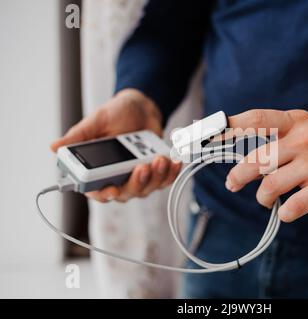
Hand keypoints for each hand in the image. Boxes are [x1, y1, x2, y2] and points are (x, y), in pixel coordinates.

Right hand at [50, 89, 180, 202]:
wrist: (141, 107)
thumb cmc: (115, 114)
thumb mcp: (97, 121)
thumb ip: (79, 136)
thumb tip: (54, 147)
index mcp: (98, 170)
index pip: (97, 191)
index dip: (104, 194)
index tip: (112, 190)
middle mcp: (117, 177)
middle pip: (126, 193)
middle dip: (137, 182)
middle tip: (143, 166)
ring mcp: (138, 177)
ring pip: (147, 188)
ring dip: (156, 176)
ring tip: (160, 159)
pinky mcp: (155, 173)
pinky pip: (164, 180)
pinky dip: (171, 173)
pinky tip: (174, 162)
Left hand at [225, 109, 307, 221]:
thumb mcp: (305, 128)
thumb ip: (276, 135)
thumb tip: (237, 151)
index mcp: (296, 121)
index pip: (256, 120)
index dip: (228, 128)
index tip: (208, 137)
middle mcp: (304, 139)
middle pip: (257, 160)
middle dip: (238, 176)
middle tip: (232, 184)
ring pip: (270, 186)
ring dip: (262, 197)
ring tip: (266, 198)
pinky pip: (292, 207)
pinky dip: (283, 212)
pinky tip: (285, 210)